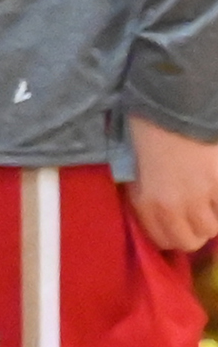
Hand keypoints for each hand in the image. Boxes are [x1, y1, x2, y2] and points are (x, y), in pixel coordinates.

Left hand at [129, 117, 217, 252]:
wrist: (174, 104)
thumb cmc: (149, 130)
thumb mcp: (136, 169)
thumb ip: (146, 195)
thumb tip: (155, 213)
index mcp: (146, 202)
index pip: (163, 241)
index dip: (170, 235)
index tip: (175, 225)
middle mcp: (173, 206)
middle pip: (191, 241)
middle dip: (193, 231)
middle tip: (194, 216)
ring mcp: (201, 197)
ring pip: (213, 228)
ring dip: (211, 218)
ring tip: (207, 201)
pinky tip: (214, 190)